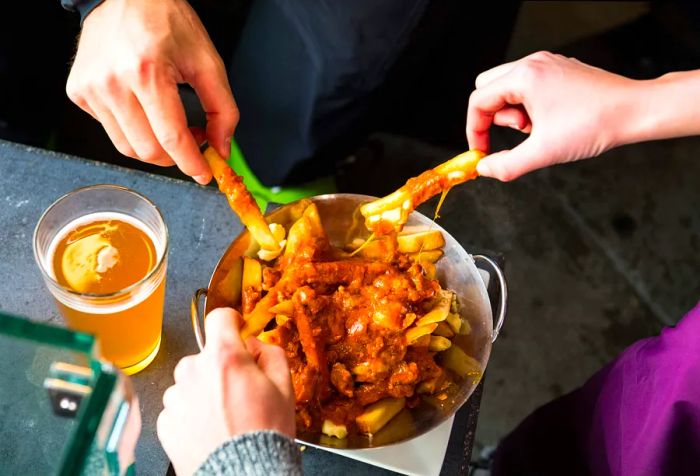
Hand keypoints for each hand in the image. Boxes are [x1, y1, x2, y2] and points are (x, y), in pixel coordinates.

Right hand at [66, 0, 238, 183]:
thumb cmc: (168, 22)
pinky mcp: (78, 92)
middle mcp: (112, 83)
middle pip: (148, 151)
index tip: (204, 174)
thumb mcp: (208, 61)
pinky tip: (142, 106)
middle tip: (191, 139)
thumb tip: (221, 149)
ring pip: (127, 147)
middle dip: (175, 156)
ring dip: (154, 146)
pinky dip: (132, 129)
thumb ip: (222, 110)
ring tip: (168, 121)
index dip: (191, 163)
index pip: (171, 138)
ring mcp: (90, 89)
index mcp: (147, 72)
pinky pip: (110, 130)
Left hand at [157, 308, 294, 474]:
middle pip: (207, 355)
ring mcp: (176, 397)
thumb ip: (270, 353)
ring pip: (191, 382)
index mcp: (223, 356)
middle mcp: (193, 371)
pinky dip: (193, 413)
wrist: (243, 474)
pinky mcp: (166, 422)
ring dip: (205, 391)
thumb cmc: (264, 433)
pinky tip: (212, 429)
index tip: (237, 330)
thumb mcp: (284, 386)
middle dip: (222, 367)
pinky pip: (180, 407)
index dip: (232, 322)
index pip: (219, 317)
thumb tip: (256, 345)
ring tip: (226, 416)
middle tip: (241, 391)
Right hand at [466, 51, 638, 180]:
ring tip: (538, 129)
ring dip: (513, 112)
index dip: (474, 130)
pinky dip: (529, 106)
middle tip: (517, 134)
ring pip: (508, 87)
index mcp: (524, 76)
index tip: (481, 152)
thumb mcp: (543, 152)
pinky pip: (529, 86)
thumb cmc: (595, 125)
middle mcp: (533, 63)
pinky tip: (551, 121)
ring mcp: (548, 64)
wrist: (636, 111)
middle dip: (494, 117)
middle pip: (488, 88)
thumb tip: (484, 169)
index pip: (478, 100)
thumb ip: (506, 165)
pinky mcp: (560, 71)